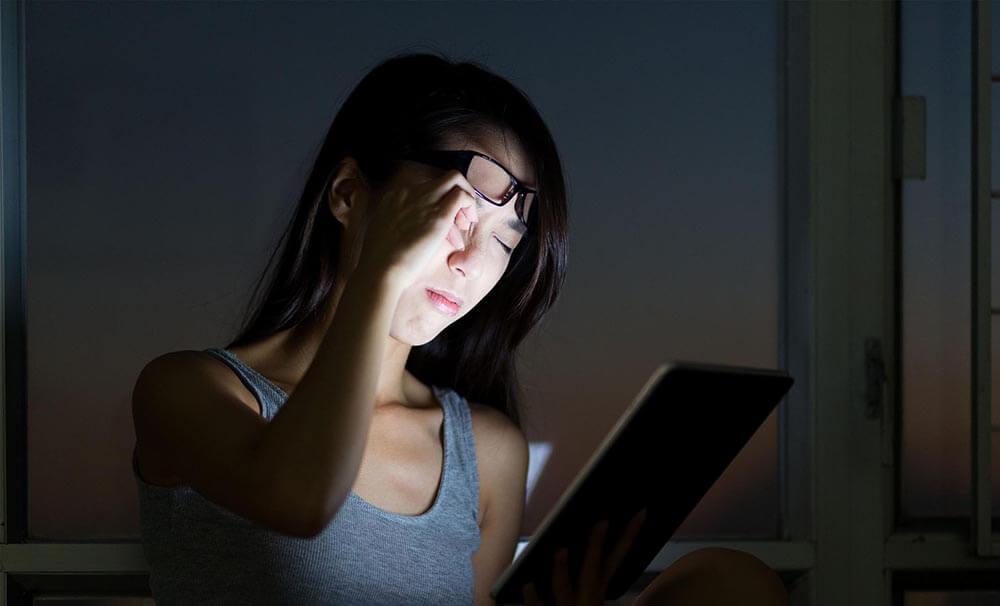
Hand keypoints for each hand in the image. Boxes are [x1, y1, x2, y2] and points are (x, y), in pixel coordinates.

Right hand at [352, 167, 477, 289]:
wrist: (380, 269)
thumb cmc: (382, 261)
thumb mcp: (385, 233)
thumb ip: (399, 224)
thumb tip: (416, 230)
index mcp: (395, 196)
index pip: (425, 189)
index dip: (438, 203)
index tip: (441, 224)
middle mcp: (409, 192)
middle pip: (441, 179)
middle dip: (455, 194)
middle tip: (459, 220)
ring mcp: (424, 201)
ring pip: (454, 179)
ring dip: (465, 197)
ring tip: (465, 223)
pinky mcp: (438, 214)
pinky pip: (462, 195)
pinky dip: (470, 204)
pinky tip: (467, 223)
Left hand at [521, 508, 647, 605]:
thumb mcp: (590, 593)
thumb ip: (589, 570)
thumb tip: (575, 536)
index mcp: (598, 589)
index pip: (616, 558)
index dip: (628, 536)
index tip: (639, 513)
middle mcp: (586, 598)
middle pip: (592, 570)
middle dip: (596, 547)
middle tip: (602, 522)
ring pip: (564, 589)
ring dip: (562, 570)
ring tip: (561, 550)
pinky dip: (533, 597)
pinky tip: (527, 584)